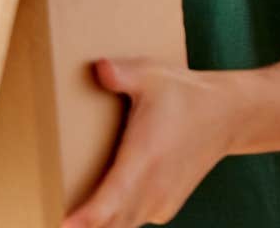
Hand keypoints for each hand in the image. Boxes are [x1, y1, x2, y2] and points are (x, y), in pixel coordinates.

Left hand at [61, 58, 239, 227]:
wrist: (228, 115)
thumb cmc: (185, 94)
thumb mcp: (153, 75)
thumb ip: (123, 73)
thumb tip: (99, 67)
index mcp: (145, 159)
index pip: (110, 201)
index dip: (85, 219)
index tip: (62, 223)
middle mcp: (153, 188)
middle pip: (109, 223)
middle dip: (83, 225)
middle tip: (51, 216)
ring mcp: (161, 201)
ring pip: (121, 225)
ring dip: (99, 224)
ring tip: (72, 219)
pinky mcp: (165, 206)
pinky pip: (133, 220)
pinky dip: (115, 221)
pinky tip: (98, 213)